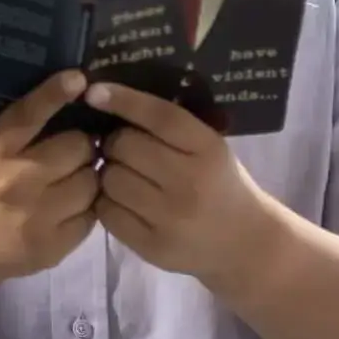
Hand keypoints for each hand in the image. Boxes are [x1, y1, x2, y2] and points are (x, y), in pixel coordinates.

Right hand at [0, 70, 100, 282]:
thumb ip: (13, 130)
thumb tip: (63, 96)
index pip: (30, 114)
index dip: (56, 93)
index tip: (78, 78)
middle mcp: (15, 180)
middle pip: (77, 147)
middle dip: (80, 146)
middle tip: (72, 152)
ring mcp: (37, 216)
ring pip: (91, 181)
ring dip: (87, 177)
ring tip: (72, 180)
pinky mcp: (54, 245)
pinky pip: (92, 215)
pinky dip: (86, 208)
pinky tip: (69, 208)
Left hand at [89, 83, 272, 287]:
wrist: (244, 242)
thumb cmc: (220, 183)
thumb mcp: (210, 147)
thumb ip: (172, 127)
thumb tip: (113, 98)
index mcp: (208, 149)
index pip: (159, 116)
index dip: (123, 100)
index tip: (94, 92)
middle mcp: (190, 183)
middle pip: (125, 146)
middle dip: (116, 142)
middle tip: (123, 149)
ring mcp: (170, 218)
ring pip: (111, 179)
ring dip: (110, 172)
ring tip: (126, 176)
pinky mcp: (152, 246)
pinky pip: (107, 212)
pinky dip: (108, 202)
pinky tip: (124, 201)